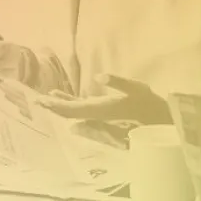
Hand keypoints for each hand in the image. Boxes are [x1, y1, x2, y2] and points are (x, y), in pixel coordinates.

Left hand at [36, 74, 172, 124]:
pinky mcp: (106, 117)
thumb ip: (118, 82)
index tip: (41, 101)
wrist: (163, 125)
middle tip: (37, 101)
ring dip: (62, 105)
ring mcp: (101, 119)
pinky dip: (73, 105)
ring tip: (48, 97)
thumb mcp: (137, 89)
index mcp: (101, 110)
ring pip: (76, 113)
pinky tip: (68, 99)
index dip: (57, 105)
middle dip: (54, 106)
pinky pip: (84, 112)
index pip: (73, 109)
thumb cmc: (151, 104)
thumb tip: (99, 76)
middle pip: (70, 113)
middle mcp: (97, 117)